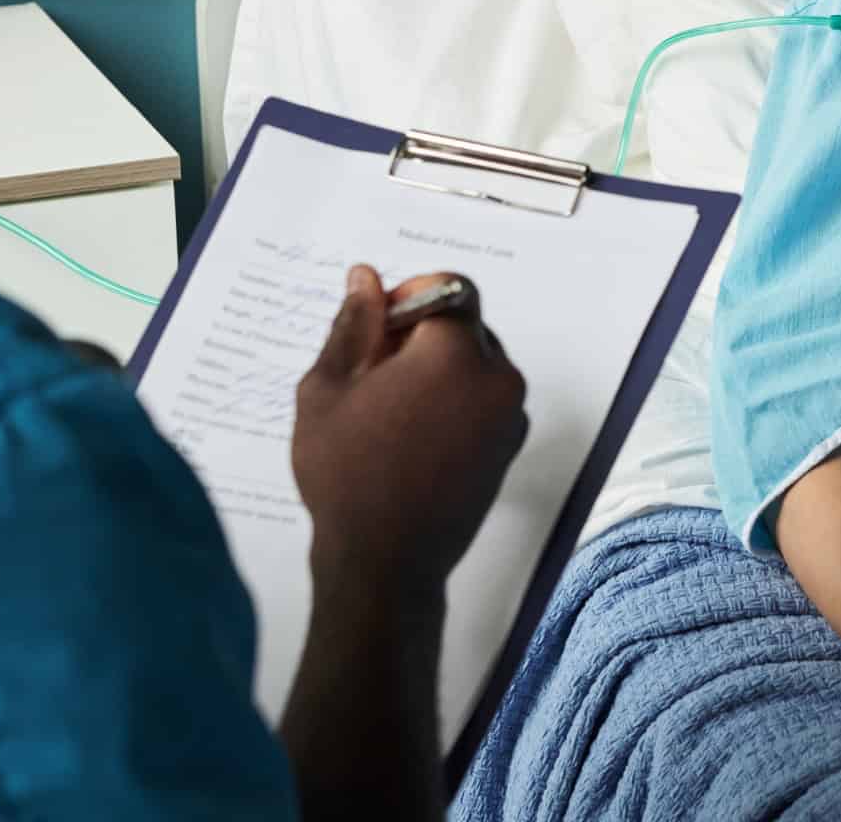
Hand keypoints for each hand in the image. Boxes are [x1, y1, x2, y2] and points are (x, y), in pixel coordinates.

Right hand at [292, 266, 529, 594]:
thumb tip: (365, 279)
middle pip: (466, 324)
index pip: (450, 288)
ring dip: (440, 368)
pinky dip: (456, 400)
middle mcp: (497, 377)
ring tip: (392, 411)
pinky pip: (486, 398)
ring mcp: (510, 414)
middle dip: (424, 334)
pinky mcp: (511, 445)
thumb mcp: (329, 388)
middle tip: (376, 374)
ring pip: (477, 361)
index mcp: (455, 354)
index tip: (378, 327)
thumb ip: (353, 325)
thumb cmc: (346, 474)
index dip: (410, 296)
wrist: (384, 562)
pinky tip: (415, 435)